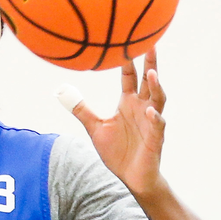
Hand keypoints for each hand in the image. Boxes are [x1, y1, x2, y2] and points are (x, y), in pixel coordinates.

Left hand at [59, 47, 165, 198]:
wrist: (131, 178)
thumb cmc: (117, 153)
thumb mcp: (95, 128)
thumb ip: (82, 110)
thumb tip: (62, 94)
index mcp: (128, 103)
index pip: (129, 77)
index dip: (128, 61)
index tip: (125, 41)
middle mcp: (142, 109)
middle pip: (148, 81)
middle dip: (150, 63)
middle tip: (150, 43)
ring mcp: (151, 122)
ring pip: (158, 100)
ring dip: (156, 86)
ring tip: (151, 73)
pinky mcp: (155, 139)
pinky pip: (158, 125)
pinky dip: (155, 118)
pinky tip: (151, 112)